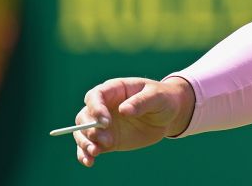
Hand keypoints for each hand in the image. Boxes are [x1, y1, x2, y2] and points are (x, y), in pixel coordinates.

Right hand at [72, 76, 195, 166]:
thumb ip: (140, 102)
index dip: (96, 108)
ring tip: (95, 152)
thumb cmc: (162, 99)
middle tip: (105, 140)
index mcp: (114, 90)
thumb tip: (123, 110)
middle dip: (89, 128)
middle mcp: (104, 107)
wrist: (168, 115)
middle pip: (85, 115)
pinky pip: (91, 147)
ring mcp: (104, 125)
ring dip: (85, 143)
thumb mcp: (156, 96)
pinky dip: (86, 154)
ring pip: (83, 133)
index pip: (95, 96)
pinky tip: (89, 162)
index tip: (105, 122)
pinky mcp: (107, 140)